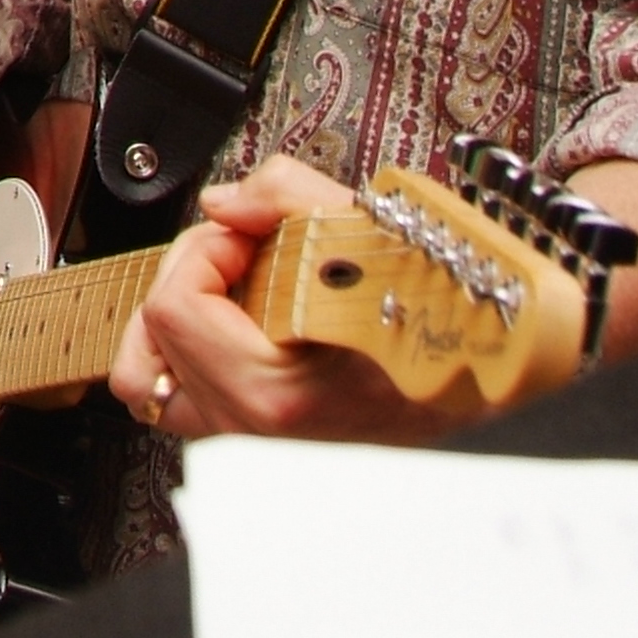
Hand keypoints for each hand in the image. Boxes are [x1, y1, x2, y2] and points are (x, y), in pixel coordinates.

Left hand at [108, 155, 483, 448]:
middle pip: (152, 336)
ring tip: (227, 287)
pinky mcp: (255, 440)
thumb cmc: (445, 321)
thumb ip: (286, 195)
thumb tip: (226, 202)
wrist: (488, 378)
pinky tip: (228, 321)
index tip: (251, 235)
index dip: (207, 249)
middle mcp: (256, 430)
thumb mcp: (377, 233)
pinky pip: (176, 399)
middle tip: (245, 251)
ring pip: (149, 377)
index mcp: (278, 393)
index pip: (175, 306)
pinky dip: (184, 353)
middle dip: (193, 272)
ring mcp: (252, 442)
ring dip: (177, 317)